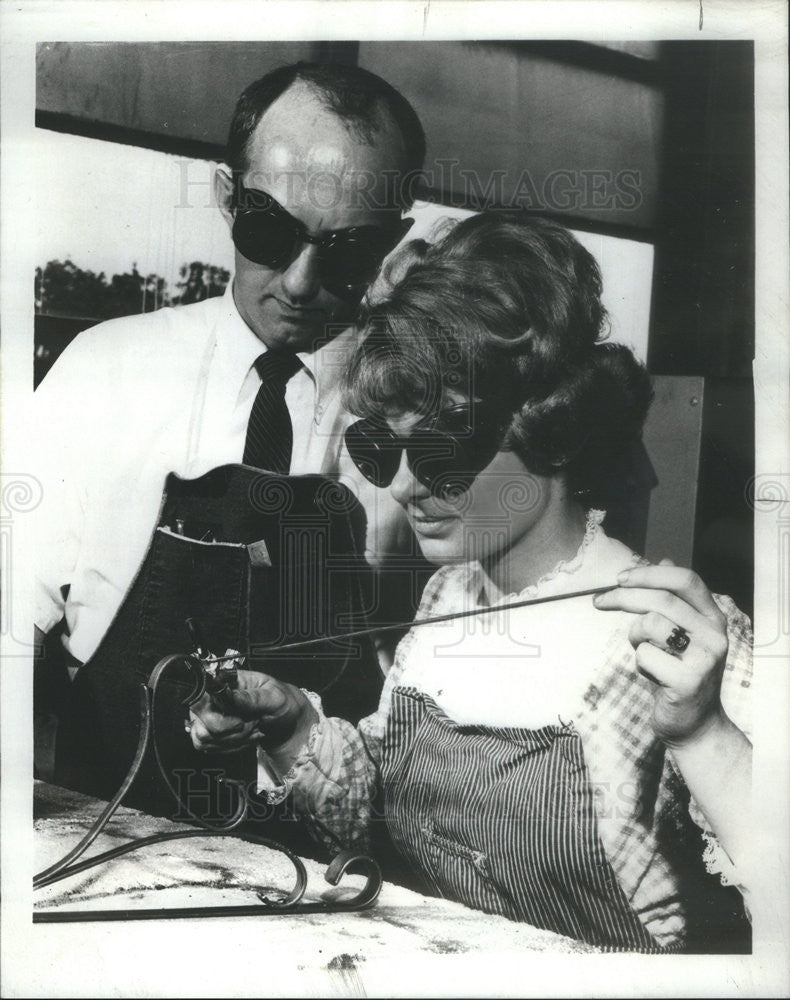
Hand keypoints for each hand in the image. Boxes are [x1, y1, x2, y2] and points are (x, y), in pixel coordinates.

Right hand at [187, 669, 314, 756]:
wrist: (290, 724)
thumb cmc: (284, 703)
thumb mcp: (275, 697)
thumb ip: (253, 697)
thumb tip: (231, 696)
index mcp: (228, 682)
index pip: (201, 696)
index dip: (215, 714)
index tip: (239, 721)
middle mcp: (215, 698)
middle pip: (200, 721)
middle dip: (231, 730)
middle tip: (252, 724)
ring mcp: (212, 717)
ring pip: (204, 738)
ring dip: (232, 740)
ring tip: (251, 730)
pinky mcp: (214, 734)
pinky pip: (209, 747)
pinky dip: (231, 747)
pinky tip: (246, 738)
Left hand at [593, 559, 728, 746]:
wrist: (695, 724)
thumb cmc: (679, 673)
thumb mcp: (681, 632)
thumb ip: (674, 599)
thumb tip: (664, 559)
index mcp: (713, 617)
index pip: (685, 579)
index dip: (649, 573)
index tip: (620, 578)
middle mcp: (714, 634)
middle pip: (662, 599)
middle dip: (623, 596)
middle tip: (599, 602)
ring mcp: (705, 658)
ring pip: (650, 624)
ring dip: (634, 637)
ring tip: (644, 653)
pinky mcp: (689, 681)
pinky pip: (645, 656)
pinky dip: (639, 663)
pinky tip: (652, 675)